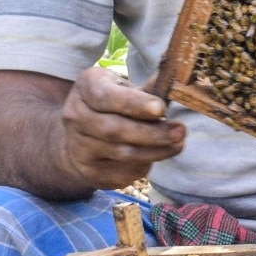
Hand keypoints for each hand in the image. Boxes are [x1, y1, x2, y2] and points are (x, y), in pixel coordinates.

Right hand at [59, 66, 184, 191]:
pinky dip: (144, 165)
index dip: (134, 104)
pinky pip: (121, 172)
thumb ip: (150, 89)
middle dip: (152, 133)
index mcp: (86, 87)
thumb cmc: (114, 106)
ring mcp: (78, 146)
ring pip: (121, 153)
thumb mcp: (126, 89)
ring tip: (178, 144)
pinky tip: (157, 156)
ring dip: (154, 151)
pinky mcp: (88, 171)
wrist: (81, 137)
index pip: (106, 97)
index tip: (161, 109)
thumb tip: (178, 84)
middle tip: (180, 131)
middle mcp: (74, 115)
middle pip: (115, 129)